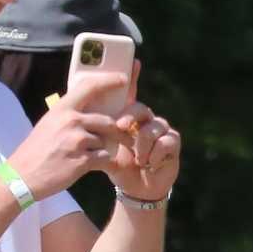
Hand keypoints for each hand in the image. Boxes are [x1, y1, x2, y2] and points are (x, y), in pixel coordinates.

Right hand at [8, 69, 127, 197]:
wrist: (23, 176)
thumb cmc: (35, 151)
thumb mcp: (49, 123)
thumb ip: (68, 115)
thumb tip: (87, 111)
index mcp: (62, 109)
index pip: (90, 87)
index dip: (110, 80)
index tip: (123, 78)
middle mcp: (71, 121)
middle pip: (107, 121)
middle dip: (118, 132)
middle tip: (124, 138)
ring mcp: (77, 141)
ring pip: (106, 142)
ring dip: (102, 150)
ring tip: (89, 157)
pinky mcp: (83, 161)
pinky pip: (104, 159)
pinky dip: (103, 163)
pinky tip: (92, 166)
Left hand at [105, 68, 181, 202]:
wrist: (136, 190)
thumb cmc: (119, 166)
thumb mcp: (103, 148)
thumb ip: (96, 132)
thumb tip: (79, 118)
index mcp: (129, 117)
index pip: (130, 92)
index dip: (132, 76)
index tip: (133, 61)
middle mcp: (147, 120)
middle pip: (140, 108)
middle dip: (130, 116)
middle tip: (120, 127)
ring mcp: (162, 130)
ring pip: (153, 127)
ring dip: (142, 146)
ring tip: (138, 160)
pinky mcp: (173, 143)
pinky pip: (165, 142)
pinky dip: (155, 155)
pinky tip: (150, 164)